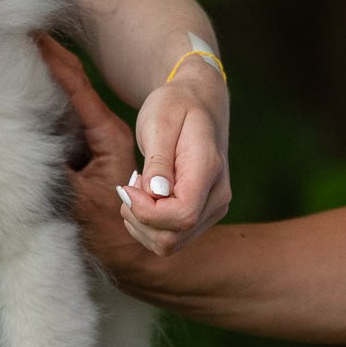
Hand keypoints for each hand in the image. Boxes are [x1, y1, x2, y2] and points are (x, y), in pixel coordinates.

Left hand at [130, 63, 230, 250]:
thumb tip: (157, 193)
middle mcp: (218, 197)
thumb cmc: (175, 106)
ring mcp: (213, 210)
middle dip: (139, 218)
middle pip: (172, 237)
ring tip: (139, 186)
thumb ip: (159, 159)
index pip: (181, 215)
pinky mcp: (202, 216)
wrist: (198, 102)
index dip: (146, 211)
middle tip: (131, 184)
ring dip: (141, 222)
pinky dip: (147, 224)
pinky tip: (146, 196)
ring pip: (168, 244)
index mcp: (209, 170)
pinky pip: (168, 239)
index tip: (128, 185)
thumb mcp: (161, 121)